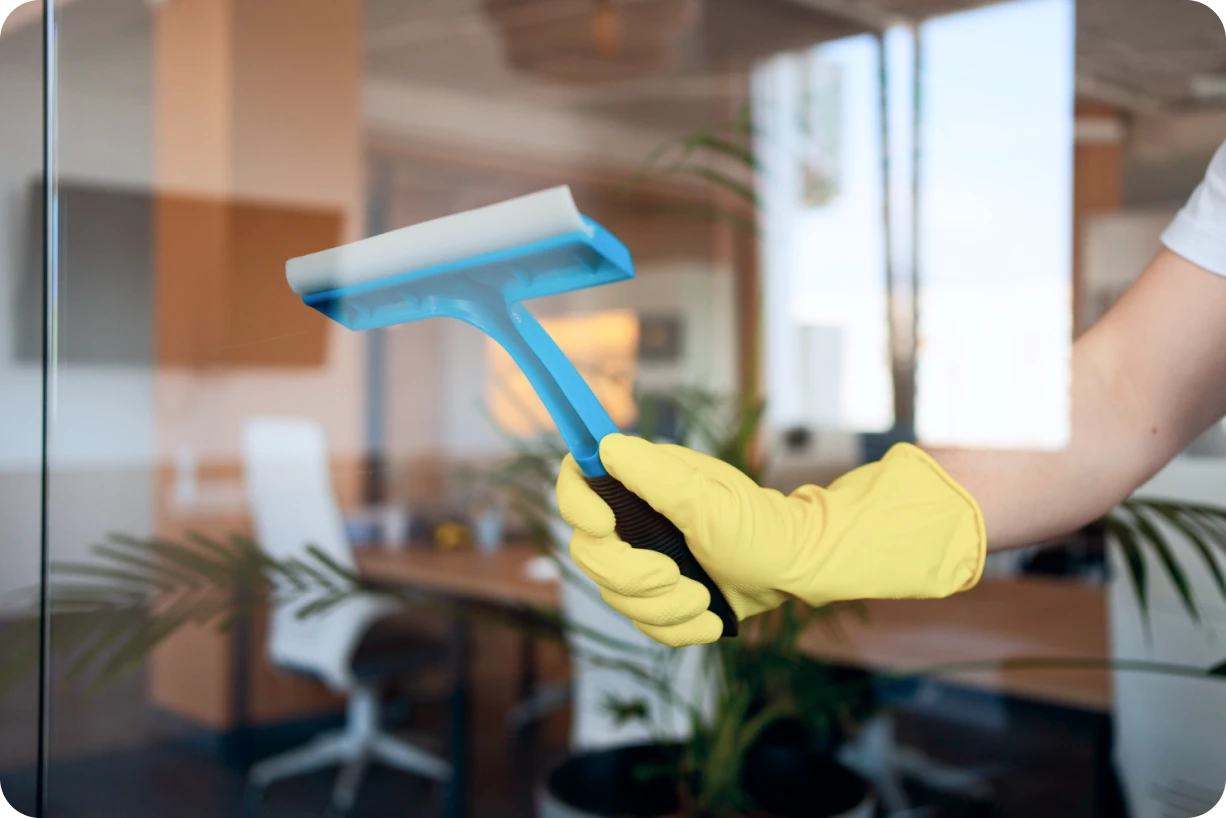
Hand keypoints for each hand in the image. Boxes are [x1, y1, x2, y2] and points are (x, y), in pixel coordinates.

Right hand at [556, 434, 984, 646]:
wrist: (796, 567)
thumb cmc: (758, 523)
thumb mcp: (707, 498)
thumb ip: (652, 474)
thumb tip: (606, 444)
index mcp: (639, 485)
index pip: (575, 484)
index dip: (577, 506)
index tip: (606, 526)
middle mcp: (633, 521)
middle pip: (589, 555)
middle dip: (635, 577)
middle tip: (680, 577)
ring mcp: (644, 561)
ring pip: (616, 598)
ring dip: (665, 608)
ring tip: (706, 597)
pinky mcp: (660, 598)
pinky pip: (645, 626)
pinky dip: (681, 628)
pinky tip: (711, 617)